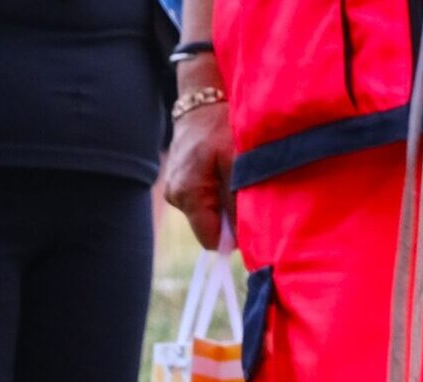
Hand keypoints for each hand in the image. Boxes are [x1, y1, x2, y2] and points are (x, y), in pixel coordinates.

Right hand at [162, 97, 233, 250]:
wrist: (201, 100)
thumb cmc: (220, 126)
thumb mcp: (237, 162)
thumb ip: (236, 202)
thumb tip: (240, 237)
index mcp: (187, 194)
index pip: (211, 239)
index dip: (232, 235)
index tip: (249, 217)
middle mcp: (175, 196)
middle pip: (207, 226)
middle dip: (227, 216)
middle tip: (242, 188)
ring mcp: (173, 189)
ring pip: (204, 212)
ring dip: (221, 201)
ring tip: (229, 172)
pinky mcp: (176, 181)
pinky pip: (199, 198)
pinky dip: (213, 190)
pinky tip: (219, 169)